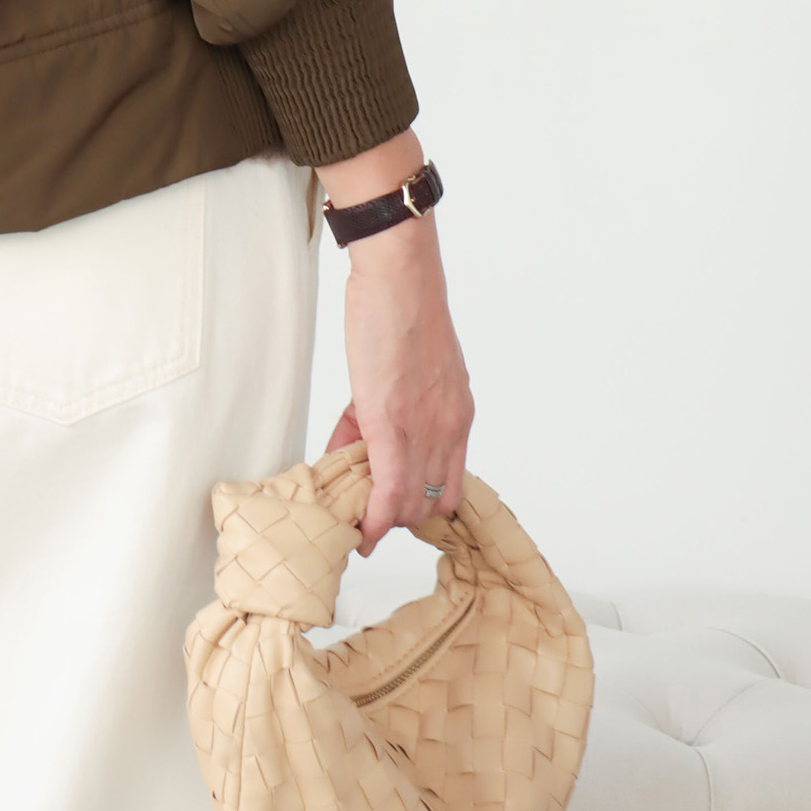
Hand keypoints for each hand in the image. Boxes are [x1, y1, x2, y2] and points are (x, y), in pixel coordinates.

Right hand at [321, 216, 472, 552]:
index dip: (421, 504)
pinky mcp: (391, 425)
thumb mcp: (414, 369)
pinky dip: (374, 520)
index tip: (392, 508)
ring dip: (382, 520)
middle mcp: (449, 431)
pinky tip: (359, 532)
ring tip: (353, 518)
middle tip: (365, 513)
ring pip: (410, 505)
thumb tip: (360, 443)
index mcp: (458, 416)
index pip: (450, 486)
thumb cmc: (404, 310)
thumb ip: (392, 410)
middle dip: (398, 516)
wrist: (400, 279)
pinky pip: (388, 491)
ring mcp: (423, 431)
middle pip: (432, 503)